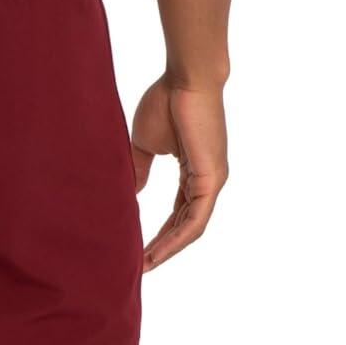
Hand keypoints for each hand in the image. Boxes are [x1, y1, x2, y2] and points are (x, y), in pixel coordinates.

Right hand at [130, 76, 228, 270]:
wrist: (185, 79)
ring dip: (168, 249)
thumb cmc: (167, 101)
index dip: (159, 231)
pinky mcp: (212, 180)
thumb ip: (140, 170)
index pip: (178, 210)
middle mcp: (207, 180)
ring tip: (144, 265)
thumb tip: (133, 193)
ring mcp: (213, 181)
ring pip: (191, 228)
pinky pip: (195, 220)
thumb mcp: (145, 144)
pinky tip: (158, 251)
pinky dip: (177, 239)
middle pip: (185, 224)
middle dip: (162, 246)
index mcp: (194, 171)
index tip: (137, 246)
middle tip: (138, 265)